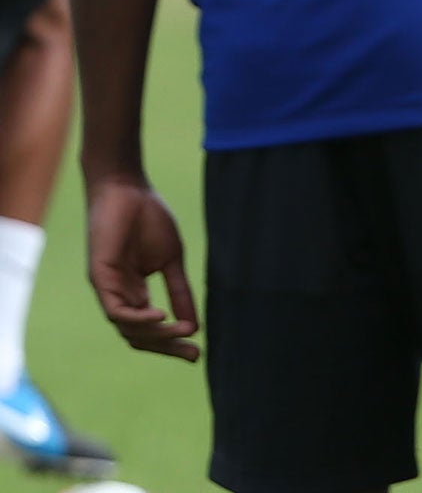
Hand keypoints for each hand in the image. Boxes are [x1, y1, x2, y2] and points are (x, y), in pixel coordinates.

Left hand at [85, 176, 200, 361]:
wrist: (128, 190)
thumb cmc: (148, 219)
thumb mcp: (172, 260)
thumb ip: (179, 291)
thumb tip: (193, 323)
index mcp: (136, 293)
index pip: (151, 329)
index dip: (173, 343)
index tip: (198, 352)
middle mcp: (120, 296)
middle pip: (140, 336)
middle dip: (167, 348)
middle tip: (194, 355)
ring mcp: (108, 289)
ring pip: (128, 328)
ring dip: (157, 334)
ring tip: (184, 331)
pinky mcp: (100, 279)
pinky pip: (117, 311)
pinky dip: (138, 318)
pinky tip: (161, 316)